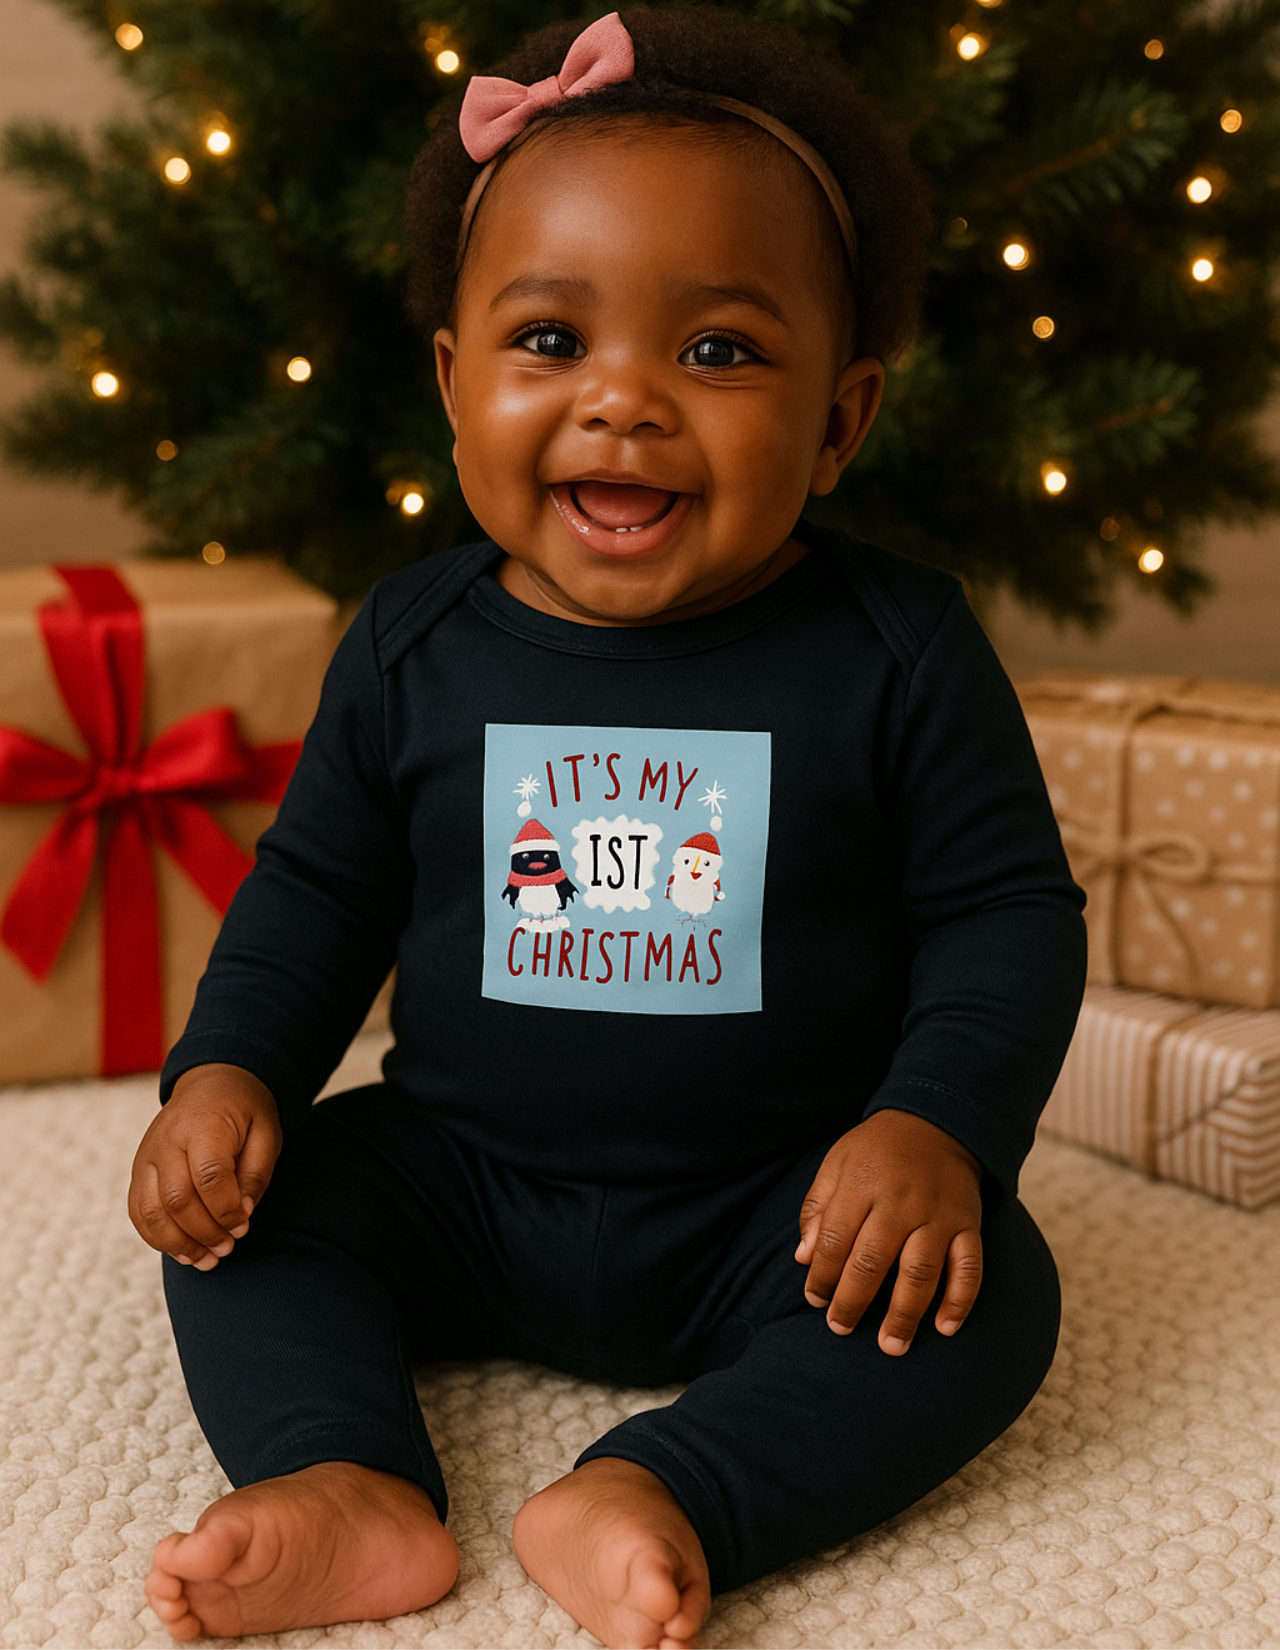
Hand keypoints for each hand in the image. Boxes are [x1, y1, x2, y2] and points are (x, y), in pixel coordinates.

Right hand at [128, 1064, 281, 1269]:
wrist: (211, 1083)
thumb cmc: (245, 1111)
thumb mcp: (266, 1132)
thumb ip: (256, 1173)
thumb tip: (242, 1214)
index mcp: (204, 1125)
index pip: (209, 1176)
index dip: (226, 1210)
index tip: (244, 1226)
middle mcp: (167, 1140)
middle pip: (177, 1199)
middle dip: (205, 1232)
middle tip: (228, 1248)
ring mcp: (147, 1156)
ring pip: (151, 1211)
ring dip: (178, 1244)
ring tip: (207, 1260)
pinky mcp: (137, 1170)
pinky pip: (137, 1212)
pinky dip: (157, 1238)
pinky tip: (184, 1252)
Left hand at [794, 1109, 982, 1354]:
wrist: (936, 1122)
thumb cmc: (877, 1150)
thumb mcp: (837, 1163)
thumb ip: (818, 1209)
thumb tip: (804, 1258)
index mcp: (862, 1185)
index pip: (836, 1240)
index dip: (822, 1276)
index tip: (815, 1301)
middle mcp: (900, 1202)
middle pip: (873, 1260)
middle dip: (854, 1301)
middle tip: (841, 1330)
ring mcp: (937, 1214)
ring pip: (921, 1271)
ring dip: (905, 1313)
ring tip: (892, 1347)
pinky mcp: (967, 1223)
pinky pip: (969, 1266)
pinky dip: (960, 1299)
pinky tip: (946, 1328)